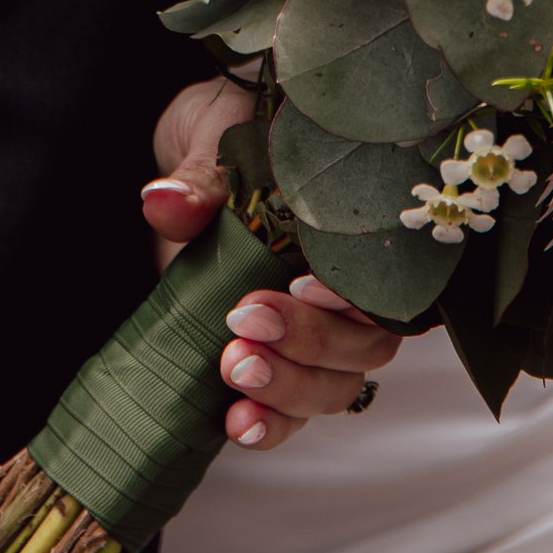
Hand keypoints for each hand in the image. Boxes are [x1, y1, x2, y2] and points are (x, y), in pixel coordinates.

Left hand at [142, 75, 399, 449]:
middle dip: (308, 342)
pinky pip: (292, 411)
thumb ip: (200, 177)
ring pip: (336, 385)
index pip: (386, 281)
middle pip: (364, 344)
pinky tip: (238, 424)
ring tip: (235, 371)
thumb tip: (166, 204)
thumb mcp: (212, 134)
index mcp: (355, 226)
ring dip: (289, 388)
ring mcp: (313, 328)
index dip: (355, 296)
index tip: (303, 282)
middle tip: (246, 320)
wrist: (193, 143)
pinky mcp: (274, 357)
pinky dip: (271, 424)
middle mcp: (347, 285)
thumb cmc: (225, 128)